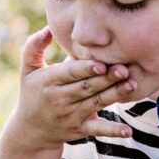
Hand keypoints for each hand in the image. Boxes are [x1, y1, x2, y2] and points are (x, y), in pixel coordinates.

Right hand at [10, 27, 136, 149]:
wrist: (31, 131)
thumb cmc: (32, 93)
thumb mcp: (27, 69)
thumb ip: (34, 46)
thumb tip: (48, 27)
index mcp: (49, 81)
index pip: (70, 73)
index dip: (85, 68)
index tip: (101, 63)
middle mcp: (60, 99)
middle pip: (87, 87)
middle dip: (106, 78)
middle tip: (124, 69)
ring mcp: (71, 115)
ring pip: (96, 103)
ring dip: (115, 95)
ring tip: (131, 85)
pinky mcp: (80, 129)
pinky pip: (98, 130)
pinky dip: (113, 131)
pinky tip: (127, 131)